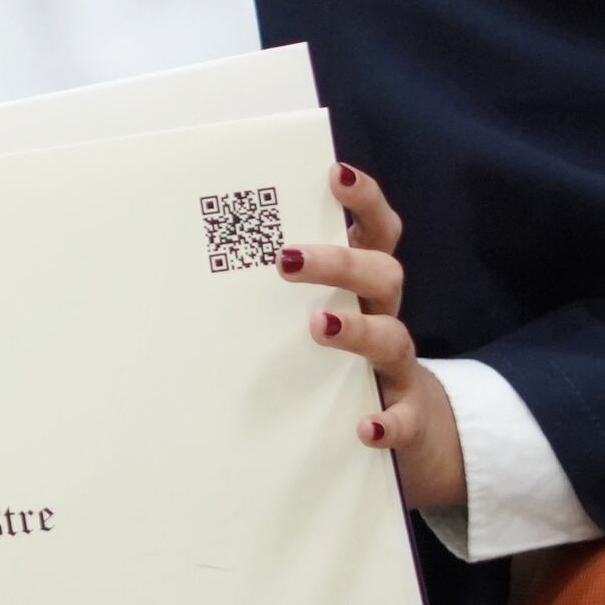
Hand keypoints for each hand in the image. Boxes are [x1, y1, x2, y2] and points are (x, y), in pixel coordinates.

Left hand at [295, 163, 461, 512]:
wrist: (411, 431)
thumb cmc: (343, 360)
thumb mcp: (320, 315)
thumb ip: (277, 291)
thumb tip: (193, 258)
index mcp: (364, 288)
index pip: (376, 231)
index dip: (363, 200)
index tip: (335, 173)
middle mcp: (385, 317)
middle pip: (382, 274)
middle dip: (341, 261)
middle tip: (288, 258)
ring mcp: (397, 368)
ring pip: (393, 338)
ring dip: (358, 330)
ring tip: (320, 325)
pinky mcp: (407, 417)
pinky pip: (404, 418)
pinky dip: (388, 422)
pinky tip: (366, 427)